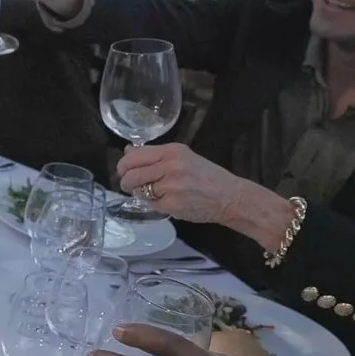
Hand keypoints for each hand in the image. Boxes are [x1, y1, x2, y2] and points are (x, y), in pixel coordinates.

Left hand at [114, 144, 288, 234]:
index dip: (124, 165)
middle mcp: (170, 165)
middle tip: (131, 186)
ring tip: (151, 193)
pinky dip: (153, 204)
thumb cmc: (207, 176)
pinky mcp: (172, 204)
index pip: (134, 156)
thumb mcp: (183, 157)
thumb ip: (156, 155)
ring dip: (139, 194)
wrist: (230, 196)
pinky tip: (166, 201)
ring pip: (138, 190)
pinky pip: (150, 204)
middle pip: (131, 174)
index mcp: (172, 151)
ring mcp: (171, 185)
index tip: (124, 171)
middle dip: (126, 182)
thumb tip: (128, 151)